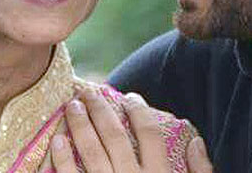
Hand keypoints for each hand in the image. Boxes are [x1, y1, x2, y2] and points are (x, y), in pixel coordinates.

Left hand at [43, 90, 213, 171]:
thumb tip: (195, 139)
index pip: (151, 133)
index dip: (139, 110)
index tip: (130, 97)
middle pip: (115, 136)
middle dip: (101, 109)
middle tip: (88, 91)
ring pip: (91, 151)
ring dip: (79, 125)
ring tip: (71, 106)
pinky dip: (63, 159)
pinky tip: (57, 141)